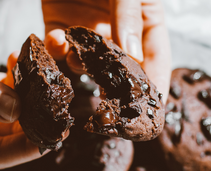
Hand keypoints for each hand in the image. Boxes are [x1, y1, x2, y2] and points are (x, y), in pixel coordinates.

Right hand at [0, 0, 40, 168]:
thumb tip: (18, 111)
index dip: (24, 148)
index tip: (52, 137)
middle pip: (3, 133)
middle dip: (32, 122)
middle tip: (60, 109)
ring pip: (3, 109)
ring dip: (26, 98)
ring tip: (51, 85)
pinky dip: (13, 78)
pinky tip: (26, 65)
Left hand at [41, 0, 171, 102]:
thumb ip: (128, 16)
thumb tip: (133, 55)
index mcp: (145, 21)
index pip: (155, 61)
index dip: (154, 88)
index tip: (153, 115)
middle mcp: (118, 31)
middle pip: (121, 70)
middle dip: (115, 91)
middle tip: (111, 111)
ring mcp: (88, 31)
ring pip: (85, 62)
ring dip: (79, 65)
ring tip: (77, 59)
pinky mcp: (60, 25)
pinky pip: (57, 48)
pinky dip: (54, 49)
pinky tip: (56, 40)